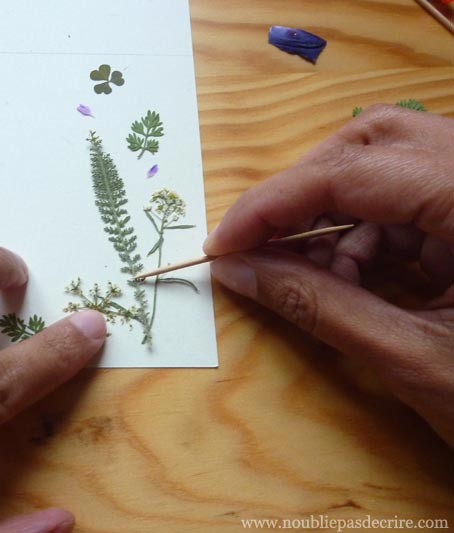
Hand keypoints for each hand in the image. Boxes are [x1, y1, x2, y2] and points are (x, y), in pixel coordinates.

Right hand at [204, 105, 453, 445]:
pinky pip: (406, 202)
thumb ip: (316, 305)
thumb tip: (234, 272)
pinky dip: (363, 236)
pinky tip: (344, 276)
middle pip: (375, 142)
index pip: (355, 170)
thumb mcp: (411, 357)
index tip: (224, 243)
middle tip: (261, 242)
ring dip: (333, 218)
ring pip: (388, 167)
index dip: (275, 203)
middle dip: (306, 192)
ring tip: (306, 272)